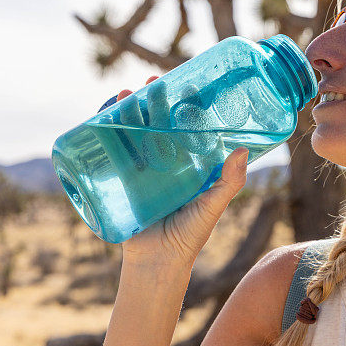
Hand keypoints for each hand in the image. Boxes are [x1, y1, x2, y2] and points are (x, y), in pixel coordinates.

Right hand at [110, 76, 249, 267]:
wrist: (156, 263)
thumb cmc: (190, 236)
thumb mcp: (212, 206)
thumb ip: (229, 181)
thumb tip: (243, 150)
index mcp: (189, 163)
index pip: (187, 126)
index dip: (186, 105)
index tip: (189, 84)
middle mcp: (164, 161)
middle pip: (158, 122)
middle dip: (154, 100)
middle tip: (153, 81)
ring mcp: (140, 169)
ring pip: (133, 131)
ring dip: (127, 109)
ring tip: (126, 93)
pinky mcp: (120, 179)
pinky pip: (111, 150)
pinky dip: (105, 130)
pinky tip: (102, 115)